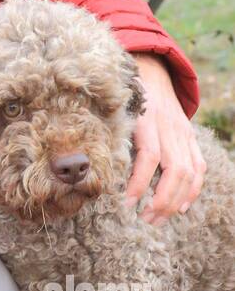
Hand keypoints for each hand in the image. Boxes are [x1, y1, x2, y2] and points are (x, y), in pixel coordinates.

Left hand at [124, 52, 205, 224]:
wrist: (152, 71)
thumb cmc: (124, 96)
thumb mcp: (115, 110)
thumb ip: (110, 134)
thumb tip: (92, 168)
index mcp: (147, 120)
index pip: (149, 156)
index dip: (140, 182)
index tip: (127, 204)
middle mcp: (169, 128)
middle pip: (174, 170)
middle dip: (161, 199)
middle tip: (145, 219)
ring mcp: (183, 133)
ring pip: (189, 172)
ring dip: (175, 200)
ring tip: (158, 219)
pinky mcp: (190, 137)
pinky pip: (198, 166)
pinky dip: (192, 189)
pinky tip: (180, 207)